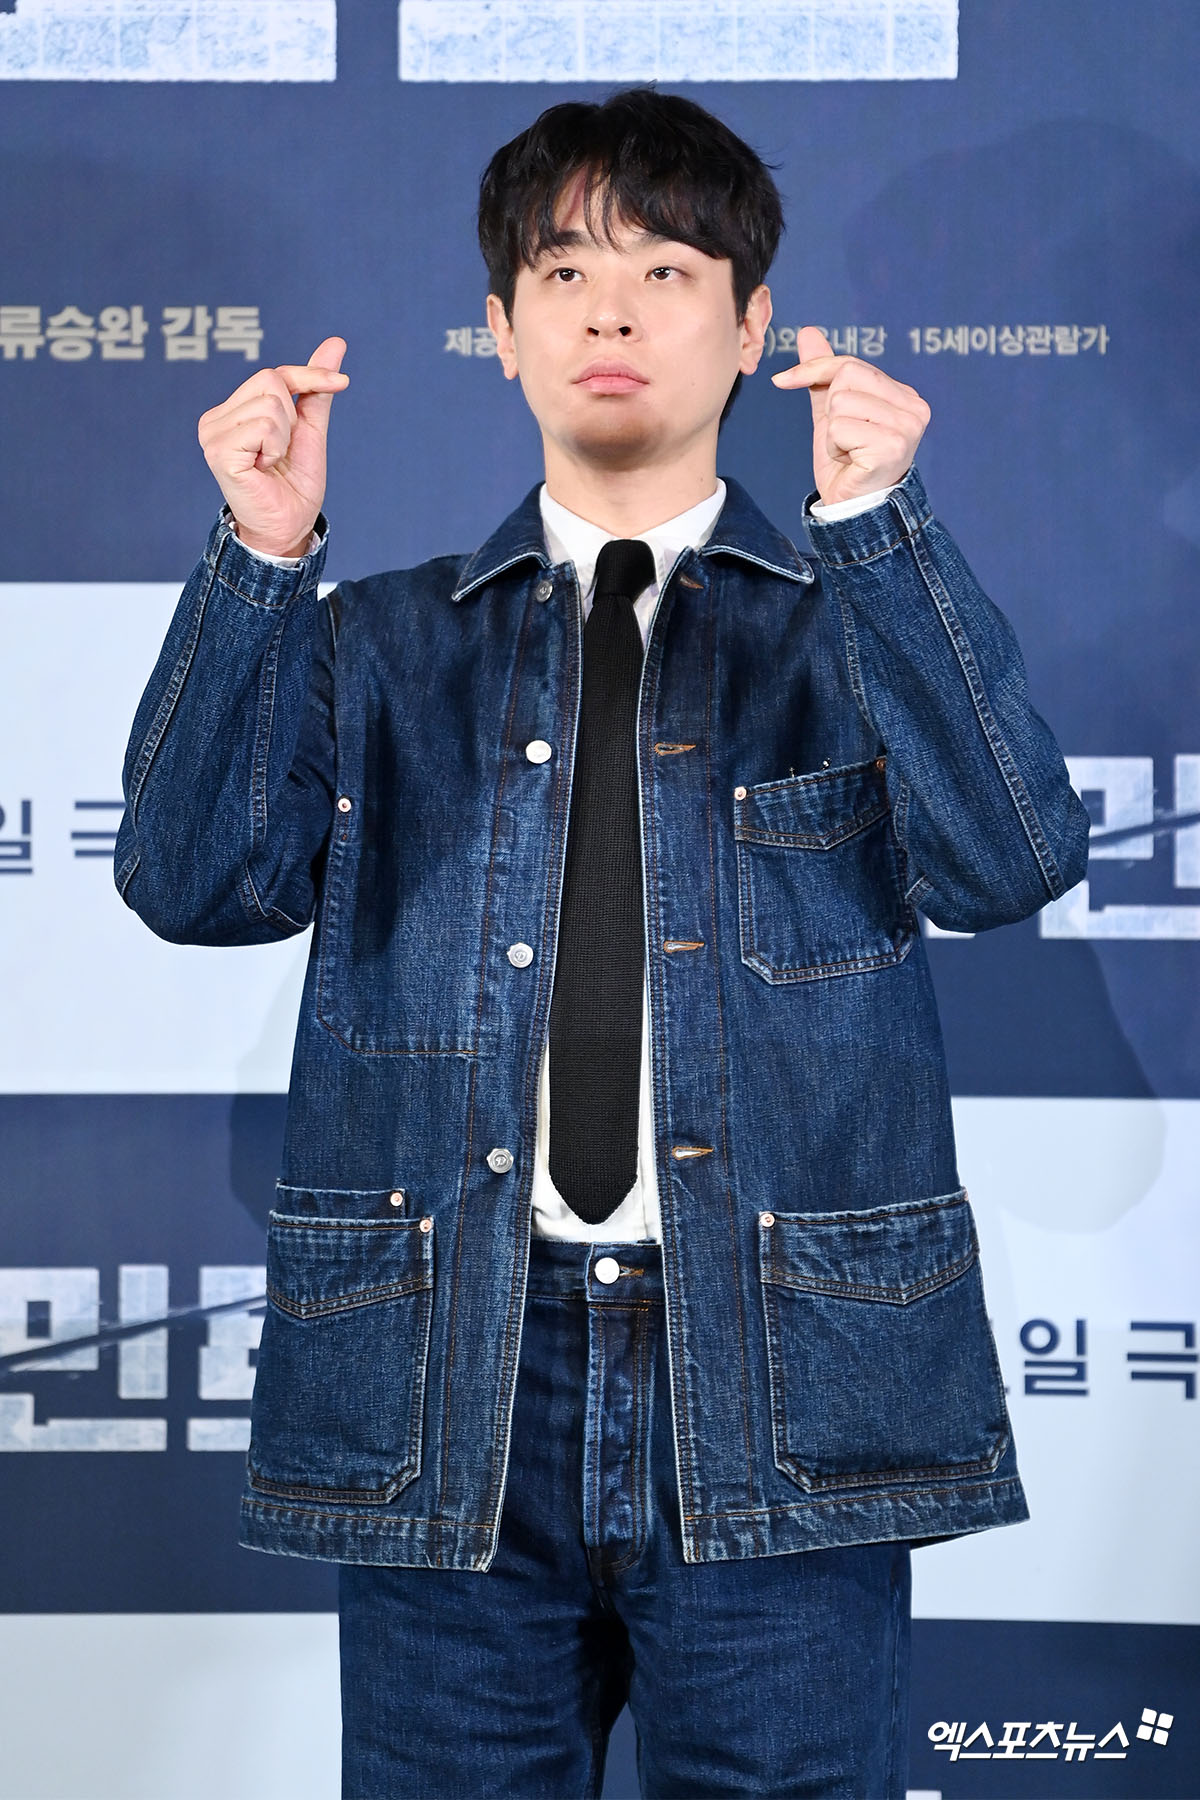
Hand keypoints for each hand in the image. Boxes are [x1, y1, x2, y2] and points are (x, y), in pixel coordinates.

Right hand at [197, 336, 348, 556]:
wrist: (291, 525)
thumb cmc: (295, 483)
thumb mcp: (309, 429)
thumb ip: (315, 388)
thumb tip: (336, 342)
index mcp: (232, 411)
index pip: (274, 373)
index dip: (309, 376)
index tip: (342, 383)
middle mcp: (215, 419)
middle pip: (271, 381)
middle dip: (292, 419)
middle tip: (281, 453)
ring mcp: (212, 434)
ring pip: (271, 404)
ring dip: (284, 438)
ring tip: (271, 463)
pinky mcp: (219, 450)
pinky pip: (264, 426)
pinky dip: (275, 448)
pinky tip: (262, 469)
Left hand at [771, 327, 928, 506]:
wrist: (852, 509)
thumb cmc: (846, 463)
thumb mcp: (831, 413)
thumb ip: (823, 375)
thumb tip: (808, 332)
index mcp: (906, 396)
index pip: (851, 365)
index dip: (814, 370)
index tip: (781, 381)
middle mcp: (914, 408)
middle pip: (846, 378)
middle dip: (831, 410)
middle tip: (842, 439)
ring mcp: (906, 427)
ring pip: (841, 402)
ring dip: (832, 432)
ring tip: (848, 452)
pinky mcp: (891, 446)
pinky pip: (840, 428)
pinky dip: (835, 447)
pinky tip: (850, 462)